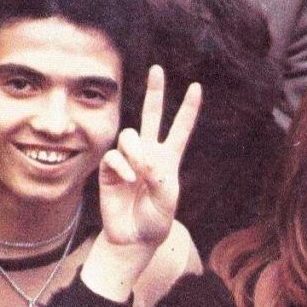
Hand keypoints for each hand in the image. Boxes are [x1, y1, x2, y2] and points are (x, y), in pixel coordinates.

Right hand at [99, 66, 200, 248]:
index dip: (188, 109)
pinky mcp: (110, 169)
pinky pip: (115, 156)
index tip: (196, 87)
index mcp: (169, 159)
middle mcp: (149, 153)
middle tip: (158, 69)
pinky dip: (123, 167)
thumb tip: (148, 160)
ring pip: (130, 135)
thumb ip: (162, 180)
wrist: (134, 237)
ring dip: (136, 151)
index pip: (180, 129)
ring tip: (140, 174)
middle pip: (151, 116)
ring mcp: (128, 159)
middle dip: (155, 92)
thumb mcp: (168, 202)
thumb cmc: (155, 220)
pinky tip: (129, 181)